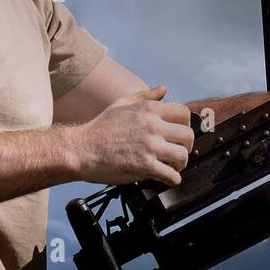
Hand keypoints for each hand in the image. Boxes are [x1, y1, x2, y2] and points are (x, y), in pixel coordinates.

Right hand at [78, 85, 193, 186]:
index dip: (186, 125)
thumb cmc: (100, 128)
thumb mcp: (122, 104)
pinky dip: (173, 179)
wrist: (81, 149)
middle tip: (179, 152)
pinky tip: (168, 178)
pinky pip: (171, 175)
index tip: (180, 134)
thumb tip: (163, 89)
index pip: (184, 113)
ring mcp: (149, 146)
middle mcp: (152, 126)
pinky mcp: (145, 166)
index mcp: (149, 110)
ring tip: (174, 166)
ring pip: (183, 155)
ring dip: (181, 164)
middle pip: (188, 135)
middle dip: (187, 146)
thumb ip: (145, 96)